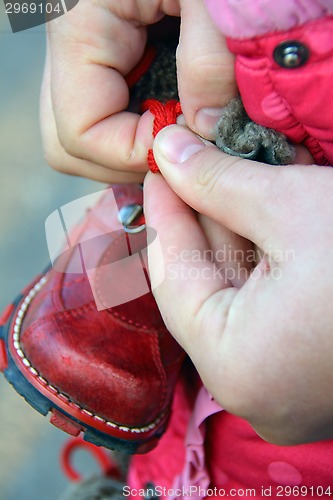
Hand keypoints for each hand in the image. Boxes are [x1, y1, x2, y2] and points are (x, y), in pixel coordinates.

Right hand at [40, 0, 235, 182]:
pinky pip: (108, 115)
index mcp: (79, 27)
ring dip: (132, 150)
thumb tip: (202, 130)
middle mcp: (73, 48)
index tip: (187, 148)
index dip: (132, 153)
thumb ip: (210, 60)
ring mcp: (89, 56)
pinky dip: (140, 130)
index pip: (78, 133)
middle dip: (125, 161)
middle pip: (69, 144)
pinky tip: (176, 118)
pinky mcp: (111, 57)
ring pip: (85, 136)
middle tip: (179, 152)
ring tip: (180, 135)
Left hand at [143, 124, 332, 445]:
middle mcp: (255, 389)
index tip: (159, 166)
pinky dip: (260, 261)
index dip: (163, 212)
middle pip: (202, 287)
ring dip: (231, 234)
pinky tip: (256, 213)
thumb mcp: (293, 207)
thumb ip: (217, 181)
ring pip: (237, 297)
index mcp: (236, 366)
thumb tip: (167, 147)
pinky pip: (267, 310)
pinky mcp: (312, 371)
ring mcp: (287, 387)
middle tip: (187, 164)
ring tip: (219, 178)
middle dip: (198, 219)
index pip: (171, 276)